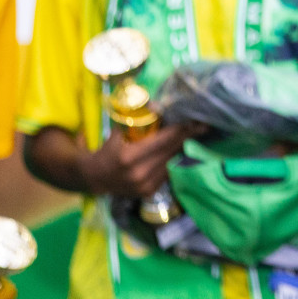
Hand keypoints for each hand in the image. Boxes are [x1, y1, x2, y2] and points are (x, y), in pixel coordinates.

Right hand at [79, 124, 194, 198]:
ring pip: (172, 162)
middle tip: (203, 125)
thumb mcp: (116, 135)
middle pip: (171, 151)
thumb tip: (157, 107)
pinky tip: (184, 149)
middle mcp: (139, 173)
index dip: (180, 129)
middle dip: (188, 136)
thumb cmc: (106, 152)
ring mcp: (145, 185)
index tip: (194, 120)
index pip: (162, 140)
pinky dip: (175, 160)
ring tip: (198, 135)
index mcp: (129, 157)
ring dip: (184, 148)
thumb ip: (134, 124)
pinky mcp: (149, 191)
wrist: (94, 179)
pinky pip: (167, 172)